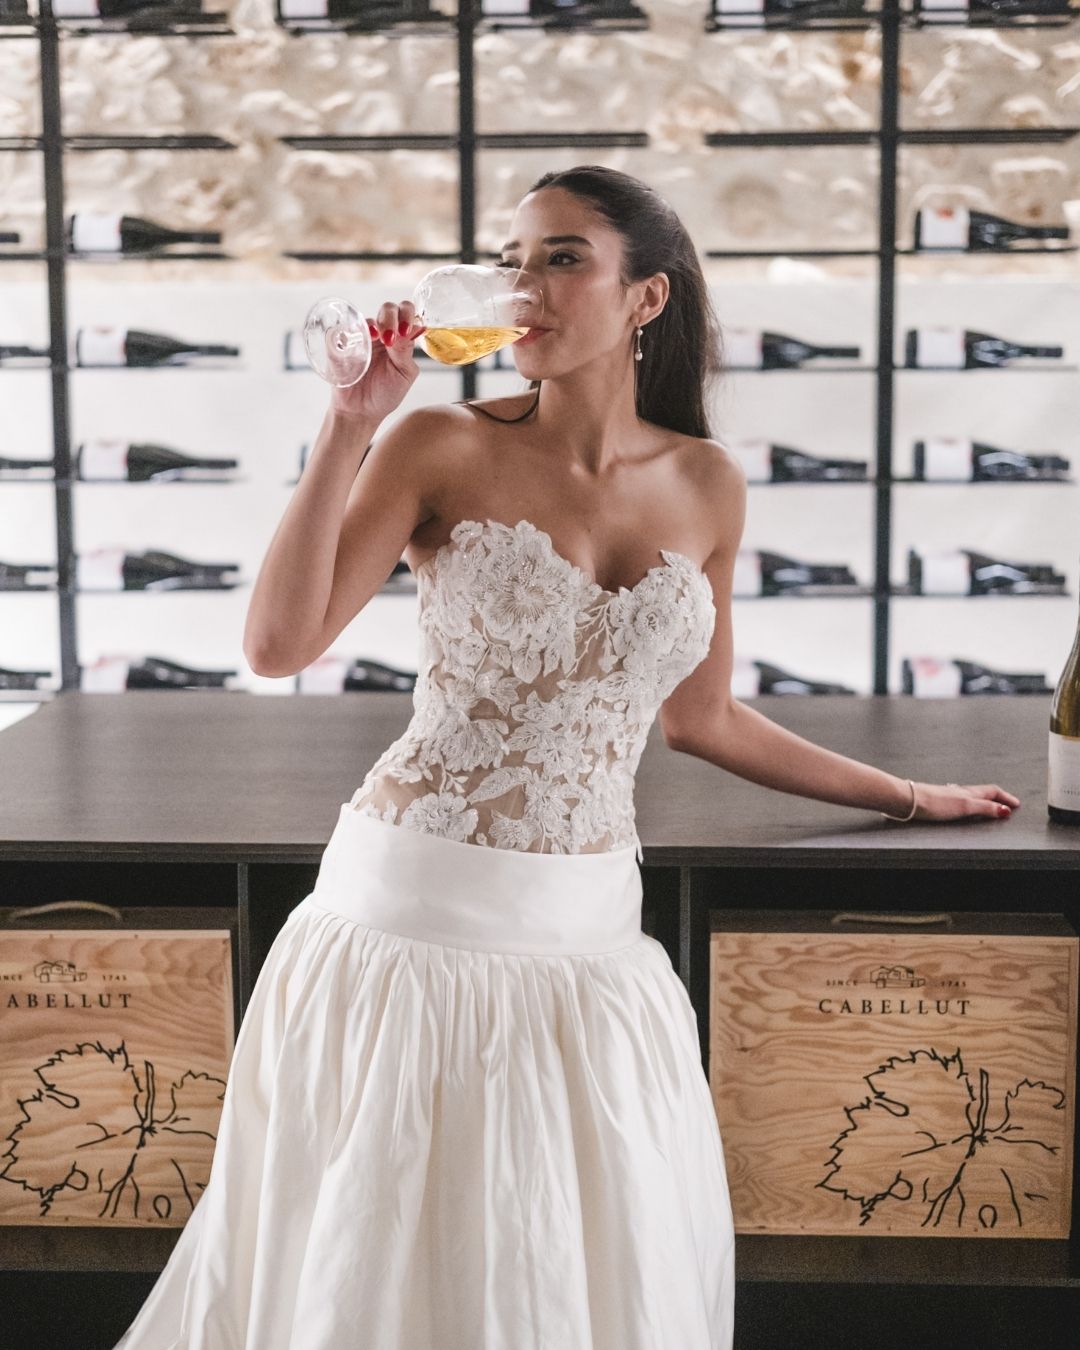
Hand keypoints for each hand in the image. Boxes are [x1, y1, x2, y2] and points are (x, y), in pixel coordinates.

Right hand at [328, 299, 425, 423]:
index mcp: (400, 339)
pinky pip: (341, 330)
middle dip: (390, 317)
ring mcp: (360, 338)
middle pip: (388, 309)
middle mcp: (381, 334)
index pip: (406, 314)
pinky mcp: (341, 346)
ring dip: (373, 323)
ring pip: (367, 317)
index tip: (405, 330)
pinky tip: (354, 341)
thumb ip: (406, 352)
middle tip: (389, 336)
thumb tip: (410, 329)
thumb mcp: (403, 374)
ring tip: (375, 337)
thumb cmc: (385, 394)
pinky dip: (348, 331)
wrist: (361, 412)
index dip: (407, 315)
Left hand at [908, 781, 1019, 822]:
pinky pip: (961, 800)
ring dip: (985, 800)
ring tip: (991, 806)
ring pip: (972, 795)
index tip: (1016, 804)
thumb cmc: (934, 803)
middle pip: (984, 792)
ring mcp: (950, 795)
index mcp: (969, 792)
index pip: (993, 791)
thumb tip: (1005, 810)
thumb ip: (985, 808)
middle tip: (1008, 804)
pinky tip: (964, 806)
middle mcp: (961, 791)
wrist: (909, 800)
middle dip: (998, 797)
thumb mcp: (965, 806)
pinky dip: (970, 803)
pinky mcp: (940, 801)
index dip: (1006, 798)